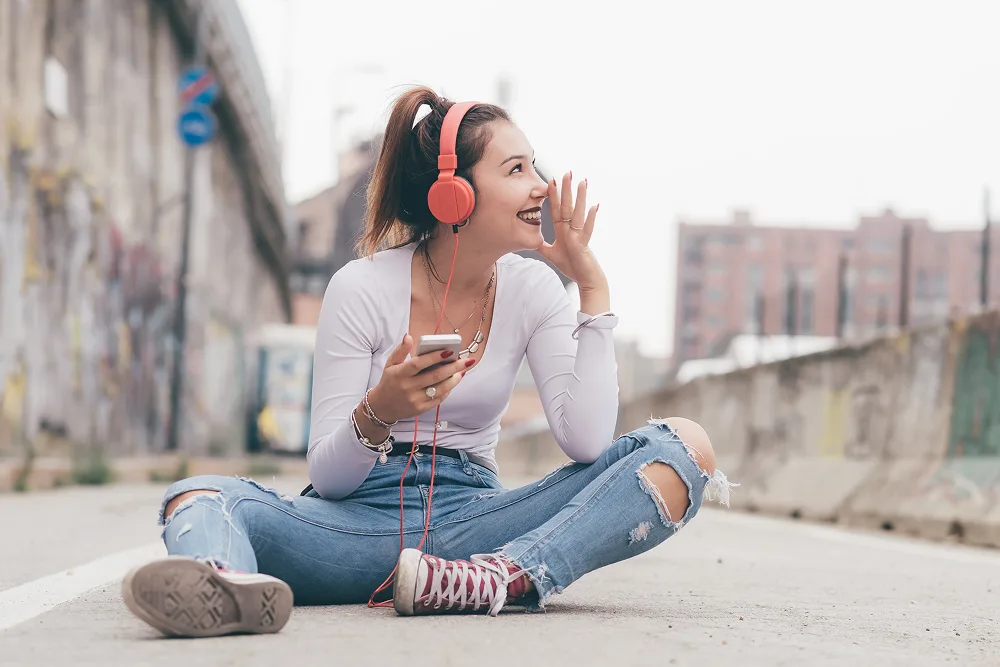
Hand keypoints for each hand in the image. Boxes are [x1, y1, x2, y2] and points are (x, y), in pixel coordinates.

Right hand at [367, 334, 475, 421]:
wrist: (382, 407)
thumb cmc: (389, 381)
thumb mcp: (390, 364)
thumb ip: (400, 350)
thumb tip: (409, 337)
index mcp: (400, 373)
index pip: (418, 364)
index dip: (434, 357)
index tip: (449, 350)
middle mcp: (407, 387)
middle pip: (434, 376)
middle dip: (453, 367)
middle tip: (466, 360)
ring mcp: (414, 400)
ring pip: (439, 389)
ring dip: (454, 379)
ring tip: (462, 370)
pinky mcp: (420, 409)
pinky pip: (438, 399)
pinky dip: (448, 390)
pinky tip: (453, 381)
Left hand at [536, 172, 606, 289]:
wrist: (585, 279)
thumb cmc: (571, 266)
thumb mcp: (550, 254)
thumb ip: (541, 246)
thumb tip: (530, 240)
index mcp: (562, 230)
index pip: (556, 209)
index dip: (553, 196)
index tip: (550, 181)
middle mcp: (571, 229)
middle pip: (567, 206)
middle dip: (566, 189)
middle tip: (567, 173)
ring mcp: (578, 235)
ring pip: (578, 213)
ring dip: (580, 197)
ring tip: (582, 182)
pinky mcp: (584, 244)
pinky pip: (587, 230)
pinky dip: (590, 218)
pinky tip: (595, 206)